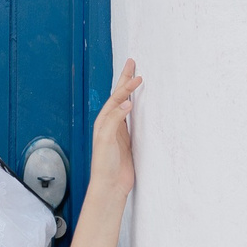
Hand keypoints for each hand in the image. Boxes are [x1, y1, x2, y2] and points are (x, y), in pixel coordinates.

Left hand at [85, 59, 142, 202]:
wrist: (110, 185)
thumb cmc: (104, 164)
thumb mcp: (107, 140)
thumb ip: (115, 120)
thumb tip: (126, 103)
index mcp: (103, 121)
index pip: (117, 98)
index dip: (127, 87)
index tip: (139, 76)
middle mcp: (110, 123)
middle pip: (119, 96)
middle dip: (125, 79)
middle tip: (131, 62)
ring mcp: (119, 131)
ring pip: (126, 105)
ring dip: (131, 91)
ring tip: (136, 77)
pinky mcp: (128, 140)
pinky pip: (133, 118)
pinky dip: (138, 108)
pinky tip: (142, 104)